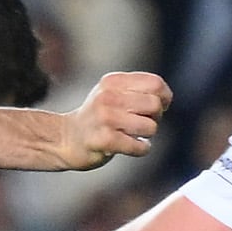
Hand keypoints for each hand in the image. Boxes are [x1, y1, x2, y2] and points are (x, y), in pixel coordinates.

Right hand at [49, 70, 169, 170]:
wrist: (65, 139)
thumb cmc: (98, 116)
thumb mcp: (112, 93)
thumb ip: (138, 89)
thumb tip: (166, 98)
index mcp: (112, 81)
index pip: (156, 84)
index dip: (164, 98)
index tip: (157, 107)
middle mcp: (107, 96)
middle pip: (155, 105)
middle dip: (155, 117)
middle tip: (140, 123)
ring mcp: (105, 118)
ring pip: (150, 126)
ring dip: (146, 135)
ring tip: (132, 134)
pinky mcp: (104, 140)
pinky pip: (139, 146)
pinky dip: (141, 149)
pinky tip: (130, 146)